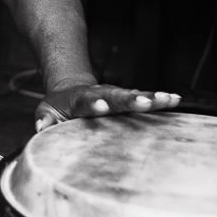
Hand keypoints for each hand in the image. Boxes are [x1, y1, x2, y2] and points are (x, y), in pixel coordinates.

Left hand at [33, 83, 180, 132]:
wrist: (72, 89)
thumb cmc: (59, 107)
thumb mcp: (46, 110)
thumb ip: (44, 119)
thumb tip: (41, 128)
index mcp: (81, 99)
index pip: (87, 101)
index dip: (93, 104)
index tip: (101, 107)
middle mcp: (102, 94)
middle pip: (117, 96)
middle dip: (131, 100)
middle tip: (144, 102)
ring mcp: (118, 95)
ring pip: (136, 95)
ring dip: (151, 98)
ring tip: (168, 100)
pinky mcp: (129, 99)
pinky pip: (146, 99)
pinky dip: (160, 100)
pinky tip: (176, 100)